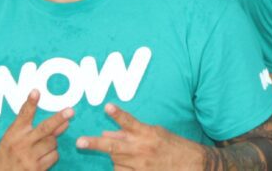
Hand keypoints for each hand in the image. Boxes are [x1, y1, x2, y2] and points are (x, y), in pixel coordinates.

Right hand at [0, 90, 72, 170]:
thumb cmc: (10, 152)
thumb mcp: (14, 136)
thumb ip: (36, 126)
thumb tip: (63, 120)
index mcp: (15, 133)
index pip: (24, 115)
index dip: (31, 103)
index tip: (36, 92)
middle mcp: (22, 144)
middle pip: (45, 128)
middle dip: (58, 119)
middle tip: (70, 111)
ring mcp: (29, 157)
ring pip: (53, 142)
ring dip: (52, 143)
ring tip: (40, 148)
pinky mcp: (36, 169)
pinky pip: (54, 156)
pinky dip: (52, 155)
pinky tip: (41, 158)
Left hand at [76, 103, 202, 168]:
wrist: (191, 164)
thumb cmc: (173, 146)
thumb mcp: (155, 133)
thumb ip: (132, 132)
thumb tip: (108, 133)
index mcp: (147, 133)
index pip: (129, 122)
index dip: (118, 115)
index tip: (107, 107)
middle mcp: (142, 149)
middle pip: (113, 146)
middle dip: (95, 144)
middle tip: (80, 142)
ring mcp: (140, 165)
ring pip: (115, 161)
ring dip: (116, 156)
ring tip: (130, 154)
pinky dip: (121, 168)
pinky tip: (129, 165)